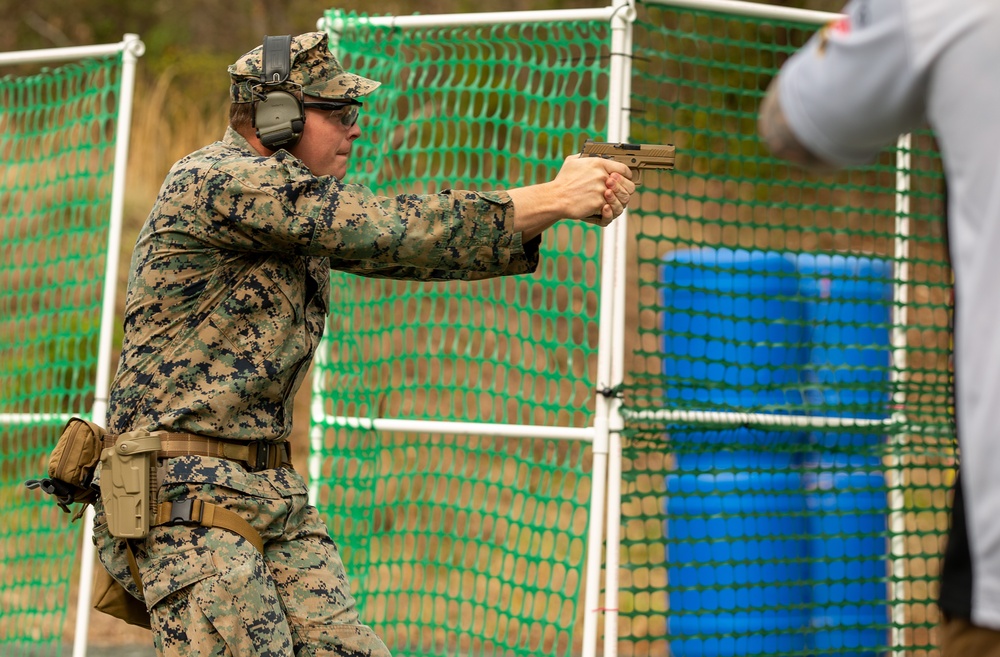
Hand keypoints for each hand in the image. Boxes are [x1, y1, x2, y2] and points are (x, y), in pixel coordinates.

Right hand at [507, 155, 635, 239]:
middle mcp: (603, 176)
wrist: (556, 198)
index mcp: (598, 163)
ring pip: (623, 199)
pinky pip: (612, 209)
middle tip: (621, 194)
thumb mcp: (572, 161)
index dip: (627, 176)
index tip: (625, 179)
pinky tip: (604, 209)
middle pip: (628, 185)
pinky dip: (609, 211)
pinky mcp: (599, 203)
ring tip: (612, 203)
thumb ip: (585, 157)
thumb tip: (591, 155)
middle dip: (626, 191)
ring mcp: (602, 190)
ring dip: (619, 202)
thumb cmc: (563, 181)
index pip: (623, 168)